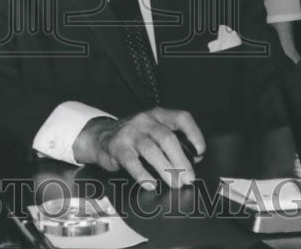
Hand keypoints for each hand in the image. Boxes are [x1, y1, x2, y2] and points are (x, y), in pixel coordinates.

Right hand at [72, 108, 204, 188]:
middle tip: (188, 178)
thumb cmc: (134, 137)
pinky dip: (143, 175)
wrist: (100, 136)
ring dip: (166, 169)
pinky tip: (151, 184)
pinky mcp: (118, 147)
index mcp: (158, 115)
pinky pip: (132, 162)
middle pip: (167, 138)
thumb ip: (173, 140)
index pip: (181, 118)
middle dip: (181, 161)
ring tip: (175, 184)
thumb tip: (194, 158)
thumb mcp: (153, 131)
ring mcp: (130, 132)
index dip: (194, 134)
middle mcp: (145, 120)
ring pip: (152, 150)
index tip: (200, 152)